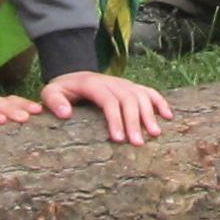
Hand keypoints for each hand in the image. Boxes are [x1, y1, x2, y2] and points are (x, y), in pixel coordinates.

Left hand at [43, 71, 172, 143]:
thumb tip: (66, 114)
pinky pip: (149, 92)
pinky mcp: (131, 87)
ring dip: (149, 114)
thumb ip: (54, 101)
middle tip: (138, 144)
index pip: (108, 100)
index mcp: (93, 84)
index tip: (118, 139)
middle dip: (134, 121)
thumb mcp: (50, 92)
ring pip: (141, 96)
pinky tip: (168, 116)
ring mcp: (124, 83)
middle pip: (128, 99)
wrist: (74, 75)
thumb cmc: (62, 89)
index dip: (115, 119)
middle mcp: (112, 82)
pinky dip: (160, 102)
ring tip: (155, 134)